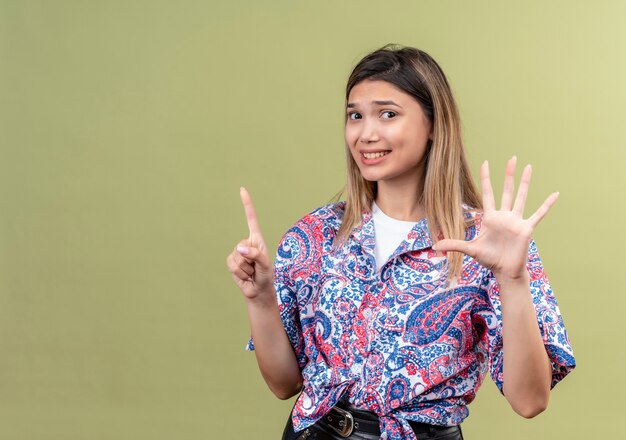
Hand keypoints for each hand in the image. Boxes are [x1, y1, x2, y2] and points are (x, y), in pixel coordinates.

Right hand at [226, 187, 274, 299]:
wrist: (258, 291)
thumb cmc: (266, 276)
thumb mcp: (265, 265)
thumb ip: (255, 255)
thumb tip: (240, 249)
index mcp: (257, 239)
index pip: (251, 219)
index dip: (247, 205)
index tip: (242, 190)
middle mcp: (247, 243)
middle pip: (242, 246)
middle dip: (250, 260)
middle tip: (256, 268)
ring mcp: (238, 252)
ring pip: (236, 257)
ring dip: (245, 269)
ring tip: (252, 272)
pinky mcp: (231, 261)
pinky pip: (231, 264)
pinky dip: (239, 272)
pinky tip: (245, 275)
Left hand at [432, 156, 558, 282]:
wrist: (504, 271)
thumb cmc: (489, 259)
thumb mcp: (470, 249)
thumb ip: (454, 245)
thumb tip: (435, 247)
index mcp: (491, 217)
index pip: (487, 193)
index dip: (486, 178)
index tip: (485, 163)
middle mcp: (504, 216)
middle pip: (507, 190)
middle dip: (508, 174)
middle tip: (512, 157)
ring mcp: (516, 221)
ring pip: (522, 197)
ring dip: (525, 182)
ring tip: (529, 167)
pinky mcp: (526, 228)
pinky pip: (539, 214)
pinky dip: (547, 205)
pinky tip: (555, 194)